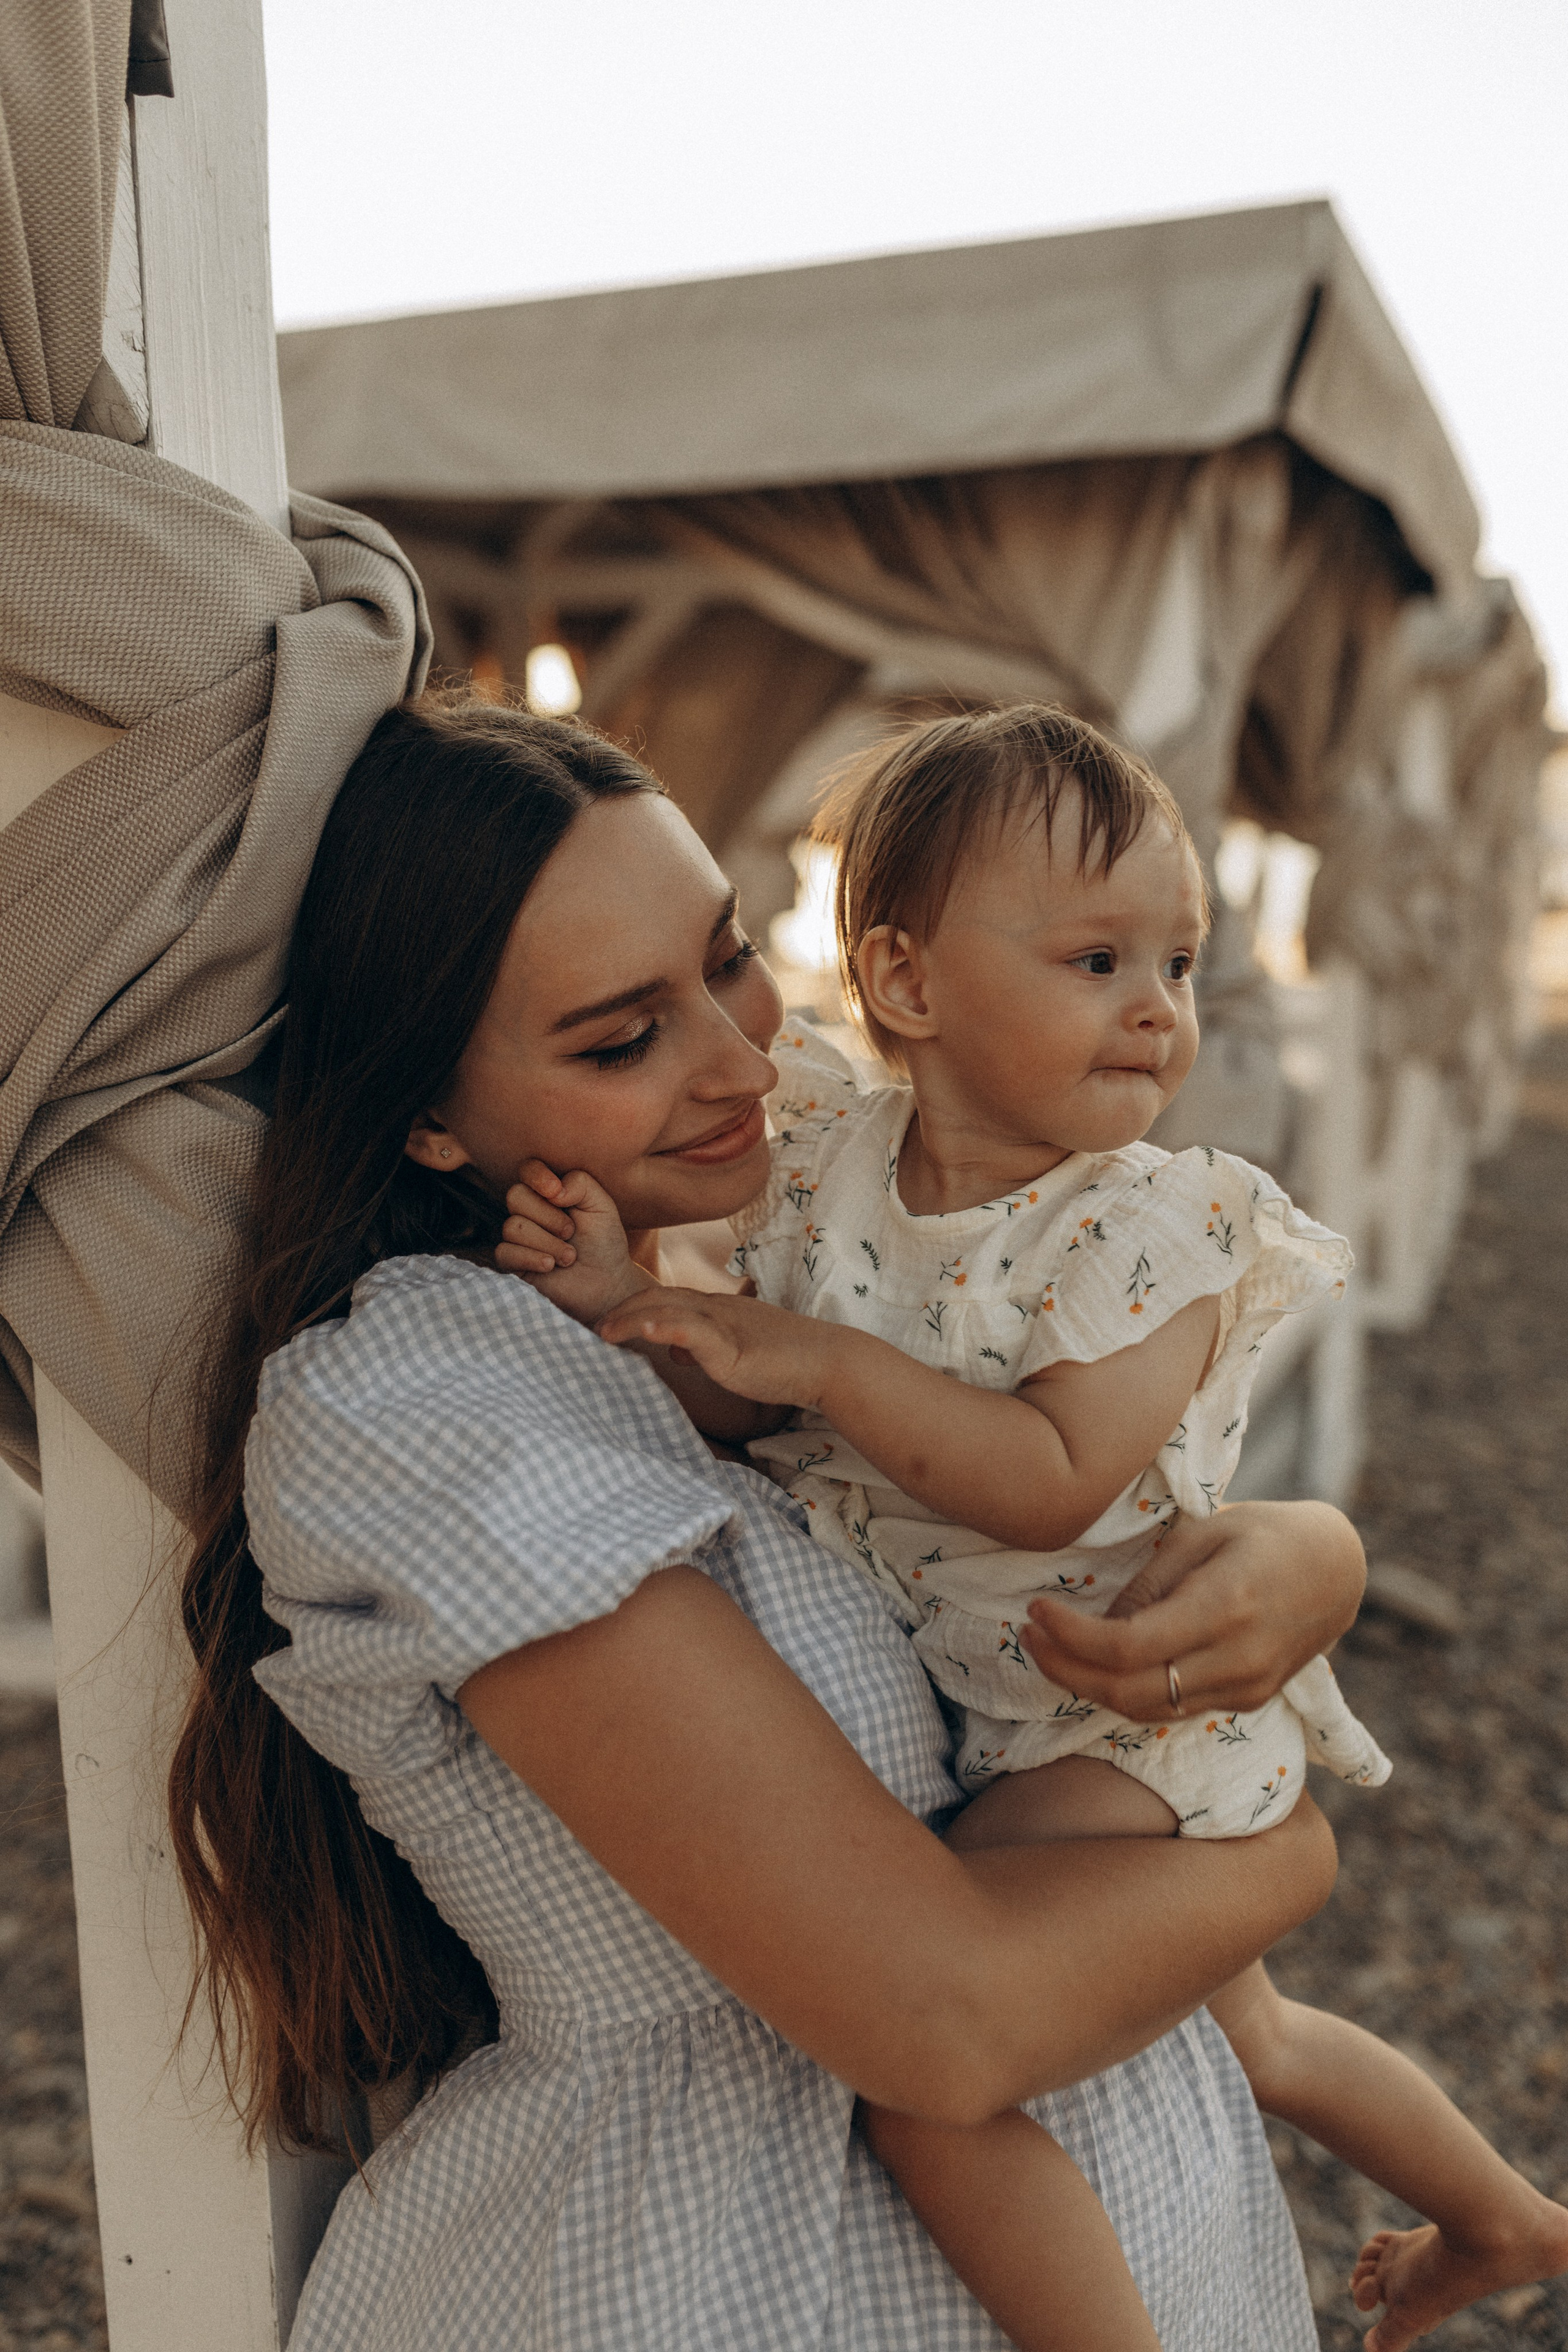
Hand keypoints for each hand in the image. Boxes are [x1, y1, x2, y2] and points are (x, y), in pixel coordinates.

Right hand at [494, 1161, 647, 1325]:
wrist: (606, 1283)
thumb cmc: (604, 1241)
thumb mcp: (602, 1205)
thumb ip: (581, 1183)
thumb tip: (553, 1190)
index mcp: (549, 1191)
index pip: (528, 1169)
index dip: (537, 1176)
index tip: (556, 1192)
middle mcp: (529, 1210)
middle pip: (515, 1196)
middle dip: (548, 1216)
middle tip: (571, 1232)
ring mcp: (518, 1236)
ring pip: (512, 1227)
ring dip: (547, 1243)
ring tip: (569, 1257)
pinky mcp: (512, 1262)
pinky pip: (504, 1252)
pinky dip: (531, 1259)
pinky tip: (551, 1266)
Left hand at [596, 1287, 837, 1408]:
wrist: (828, 1361)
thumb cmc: (788, 1358)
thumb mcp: (736, 1349)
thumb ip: (703, 1347)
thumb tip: (674, 1351)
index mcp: (718, 1308)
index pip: (668, 1297)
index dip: (635, 1306)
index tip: (608, 1322)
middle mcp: (717, 1309)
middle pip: (659, 1296)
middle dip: (624, 1310)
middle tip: (594, 1327)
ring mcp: (724, 1325)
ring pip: (669, 1309)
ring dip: (632, 1318)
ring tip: (604, 1331)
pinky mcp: (732, 1348)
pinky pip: (693, 1332)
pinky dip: (665, 1327)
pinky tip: (645, 1330)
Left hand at [1020, 1500, 1365, 1722]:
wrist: (1338, 1570)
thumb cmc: (1265, 1535)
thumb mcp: (1204, 1534)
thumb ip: (1151, 1585)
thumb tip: (1100, 1627)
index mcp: (1225, 1607)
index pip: (1128, 1647)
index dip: (1071, 1638)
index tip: (1036, 1612)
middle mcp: (1236, 1660)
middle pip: (1129, 1691)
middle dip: (1066, 1670)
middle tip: (1028, 1637)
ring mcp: (1244, 1689)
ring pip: (1146, 1710)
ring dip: (1089, 1688)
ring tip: (1050, 1651)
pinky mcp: (1245, 1701)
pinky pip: (1170, 1709)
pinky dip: (1126, 1693)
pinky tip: (1096, 1665)